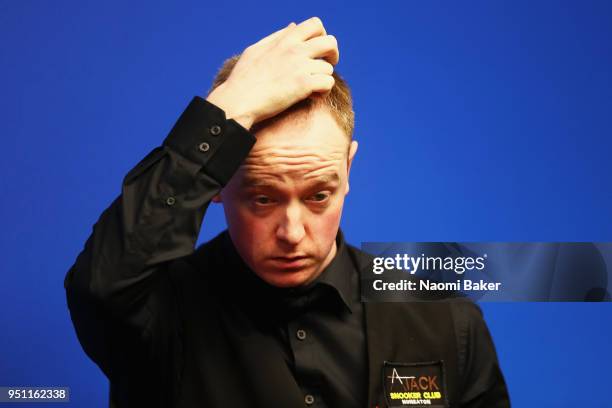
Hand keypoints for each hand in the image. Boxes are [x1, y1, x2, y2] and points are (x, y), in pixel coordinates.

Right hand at [206, 17, 338, 129]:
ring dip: (323, 78)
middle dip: (332, 54)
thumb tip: (293, 26)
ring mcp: (300, 67)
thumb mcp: (256, 50)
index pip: (315, 24)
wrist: (237, 100)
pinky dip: (323, 92)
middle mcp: (295, 50)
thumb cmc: (243, 78)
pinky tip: (312, 96)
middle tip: (324, 66)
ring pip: (329, 68)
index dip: (322, 36)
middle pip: (330, 42)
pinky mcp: (303, 85)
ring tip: (312, 88)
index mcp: (285, 40)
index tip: (317, 50)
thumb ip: (277, 37)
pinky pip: (328, 83)